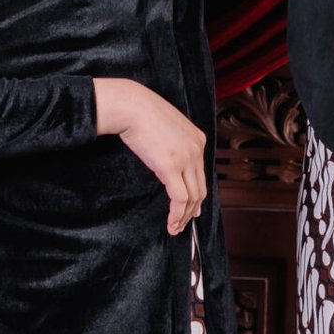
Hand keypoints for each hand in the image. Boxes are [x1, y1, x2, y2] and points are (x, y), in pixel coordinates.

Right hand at [94, 77, 207, 234]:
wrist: (131, 106)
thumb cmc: (141, 112)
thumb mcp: (167, 127)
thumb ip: (174, 144)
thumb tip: (167, 161)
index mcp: (198, 139)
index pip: (202, 174)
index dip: (198, 195)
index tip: (192, 209)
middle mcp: (197, 149)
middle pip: (201, 189)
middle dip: (193, 210)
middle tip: (184, 224)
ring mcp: (186, 158)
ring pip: (192, 197)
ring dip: (184, 216)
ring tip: (175, 228)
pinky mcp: (171, 166)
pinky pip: (179, 198)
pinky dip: (176, 214)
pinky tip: (171, 223)